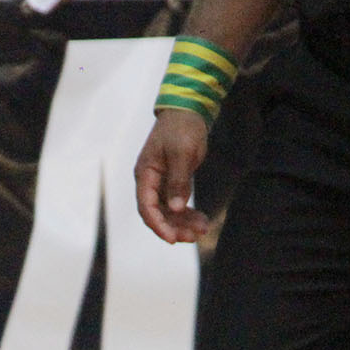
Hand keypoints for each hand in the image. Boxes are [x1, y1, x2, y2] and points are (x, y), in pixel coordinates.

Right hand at [134, 110, 211, 243]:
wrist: (188, 111)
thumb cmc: (181, 128)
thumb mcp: (181, 153)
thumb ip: (178, 182)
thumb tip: (176, 208)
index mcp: (145, 174)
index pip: (146, 207)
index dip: (158, 225)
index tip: (172, 238)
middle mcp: (150, 182)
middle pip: (158, 214)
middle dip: (174, 227)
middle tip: (193, 237)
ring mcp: (161, 183)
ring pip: (169, 212)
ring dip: (184, 223)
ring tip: (203, 229)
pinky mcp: (173, 182)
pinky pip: (178, 204)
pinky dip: (189, 214)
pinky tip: (202, 220)